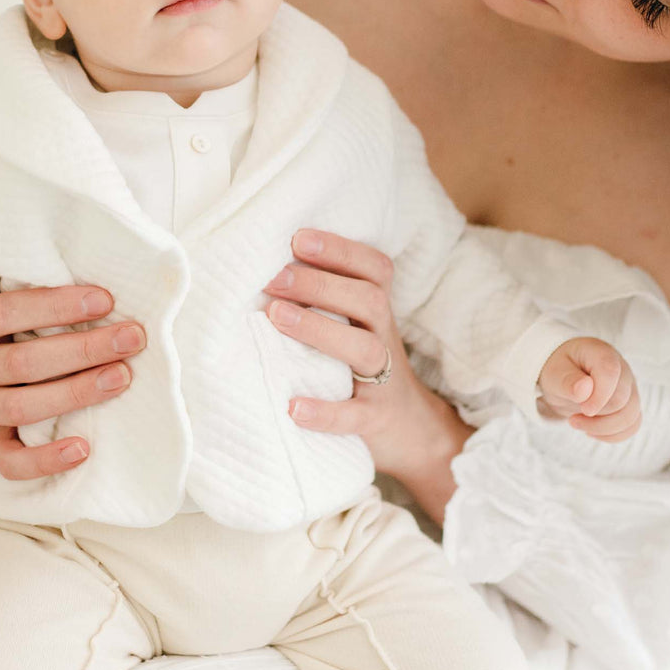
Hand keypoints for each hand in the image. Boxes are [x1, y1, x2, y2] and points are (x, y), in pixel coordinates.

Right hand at [0, 285, 144, 480]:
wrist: (0, 370)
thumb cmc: (32, 329)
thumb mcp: (33, 307)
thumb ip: (59, 302)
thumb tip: (114, 297)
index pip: (10, 312)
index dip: (57, 306)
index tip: (106, 300)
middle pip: (24, 362)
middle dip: (83, 349)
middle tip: (131, 339)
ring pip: (21, 406)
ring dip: (76, 392)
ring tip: (121, 378)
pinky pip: (10, 462)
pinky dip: (45, 459)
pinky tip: (84, 448)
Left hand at [263, 229, 472, 523]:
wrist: (410, 431)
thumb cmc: (359, 366)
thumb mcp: (351, 326)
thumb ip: (322, 300)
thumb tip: (259, 270)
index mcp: (377, 309)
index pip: (374, 268)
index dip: (340, 250)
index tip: (298, 238)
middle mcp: (385, 337)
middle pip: (369, 300)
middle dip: (320, 284)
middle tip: (274, 279)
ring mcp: (384, 380)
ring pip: (365, 349)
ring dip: (320, 329)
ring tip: (276, 317)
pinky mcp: (375, 420)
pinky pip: (354, 416)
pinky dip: (326, 413)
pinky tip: (294, 407)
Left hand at [537, 338, 641, 441]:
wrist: (563, 378)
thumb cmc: (559, 371)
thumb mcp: (554, 373)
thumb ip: (567, 381)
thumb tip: (584, 389)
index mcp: (600, 353)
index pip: (610, 372)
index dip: (600, 396)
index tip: (583, 410)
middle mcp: (621, 368)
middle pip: (621, 400)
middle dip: (596, 416)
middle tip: (571, 419)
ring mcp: (629, 387)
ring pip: (630, 416)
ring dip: (603, 428)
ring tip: (578, 424)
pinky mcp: (630, 404)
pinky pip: (632, 425)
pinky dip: (613, 435)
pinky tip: (592, 432)